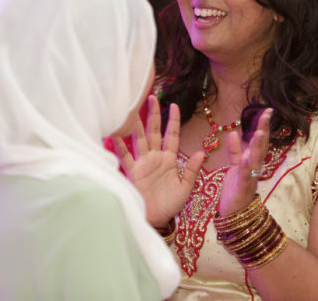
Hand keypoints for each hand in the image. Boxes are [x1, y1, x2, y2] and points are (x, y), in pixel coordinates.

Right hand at [112, 95, 203, 226]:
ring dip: (138, 124)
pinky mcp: (133, 172)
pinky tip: (115, 134)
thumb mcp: (185, 187)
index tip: (174, 104)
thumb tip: (202, 152)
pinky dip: (120, 146)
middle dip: (154, 114)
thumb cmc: (170, 205)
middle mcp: (156, 158)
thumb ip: (192, 170)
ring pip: (140, 139)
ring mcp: (143, 163)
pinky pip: (126, 156)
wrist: (155, 220)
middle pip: (155, 132)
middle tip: (152, 97)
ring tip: (133, 109)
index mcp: (170, 160)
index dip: (173, 120)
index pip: (172, 135)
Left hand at [218, 108, 272, 215]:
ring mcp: (250, 178)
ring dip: (258, 146)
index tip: (266, 110)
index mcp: (252, 162)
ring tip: (259, 132)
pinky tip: (245, 157)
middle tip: (267, 114)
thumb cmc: (235, 190)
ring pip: (256, 160)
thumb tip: (234, 133)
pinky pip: (245, 176)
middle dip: (264, 130)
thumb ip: (235, 151)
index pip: (259, 141)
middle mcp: (255, 168)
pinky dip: (245, 166)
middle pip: (261, 147)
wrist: (234, 214)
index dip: (263, 126)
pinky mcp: (243, 188)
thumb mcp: (234, 167)